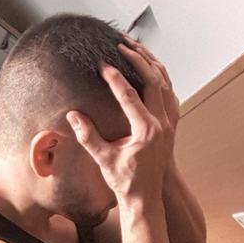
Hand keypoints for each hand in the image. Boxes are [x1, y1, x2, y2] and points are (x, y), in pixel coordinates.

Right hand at [67, 41, 177, 202]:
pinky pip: (169, 93)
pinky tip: (149, 68)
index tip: (102, 65)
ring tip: (136, 47)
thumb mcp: (103, 159)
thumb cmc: (125, 181)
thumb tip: (72, 115)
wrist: (145, 197)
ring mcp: (169, 123)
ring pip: (165, 83)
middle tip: (121, 45)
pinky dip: (159, 76)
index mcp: (147, 131)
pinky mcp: (170, 124)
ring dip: (151, 63)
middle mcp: (162, 124)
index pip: (129, 95)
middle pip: (154, 81)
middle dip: (137, 59)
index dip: (114, 78)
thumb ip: (88, 136)